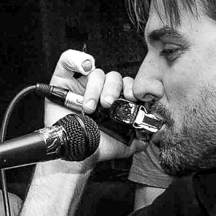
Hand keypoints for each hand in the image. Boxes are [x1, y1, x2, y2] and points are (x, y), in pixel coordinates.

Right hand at [49, 48, 140, 164]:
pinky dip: (76, 59)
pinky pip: (67, 61)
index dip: (131, 89)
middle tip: (108, 105)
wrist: (74, 155)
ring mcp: (80, 86)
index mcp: (115, 102)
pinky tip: (84, 69)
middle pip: (113, 77)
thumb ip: (141, 136)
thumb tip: (153, 130)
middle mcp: (99, 91)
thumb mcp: (125, 144)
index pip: (128, 85)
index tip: (131, 99)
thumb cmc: (95, 148)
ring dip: (95, 88)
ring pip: (95, 73)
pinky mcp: (61, 83)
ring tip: (89, 108)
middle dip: (113, 90)